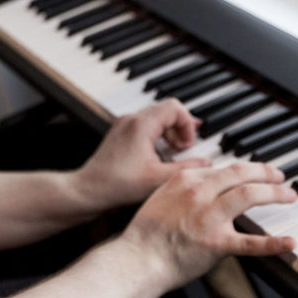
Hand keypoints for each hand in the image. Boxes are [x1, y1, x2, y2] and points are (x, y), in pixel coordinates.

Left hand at [72, 100, 210, 210]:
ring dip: (169, 131)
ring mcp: (124, 124)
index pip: (175, 107)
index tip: (188, 146)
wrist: (89, 190)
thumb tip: (207, 163)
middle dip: (180, 128)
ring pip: (156, 117)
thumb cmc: (118, 185)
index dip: (188, 125)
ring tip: (174, 152)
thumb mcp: (159, 178)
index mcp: (142, 124)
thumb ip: (187, 169)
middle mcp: (131, 119)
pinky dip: (157, 135)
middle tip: (184, 149)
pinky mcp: (120, 133)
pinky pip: (145, 125)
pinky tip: (160, 154)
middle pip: (166, 110)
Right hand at [124, 161, 296, 290]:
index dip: (246, 170)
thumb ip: (182, 186)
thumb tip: (202, 181)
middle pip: (241, 174)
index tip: (256, 173)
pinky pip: (250, 242)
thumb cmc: (146, 233)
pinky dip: (274, 243)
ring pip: (249, 195)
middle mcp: (199, 193)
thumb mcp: (160, 195)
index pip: (224, 169)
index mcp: (185, 180)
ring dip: (274, 194)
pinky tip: (290, 242)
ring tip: (288, 196)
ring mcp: (209, 217)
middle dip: (266, 173)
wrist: (138, 258)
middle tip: (280, 177)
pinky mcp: (216, 243)